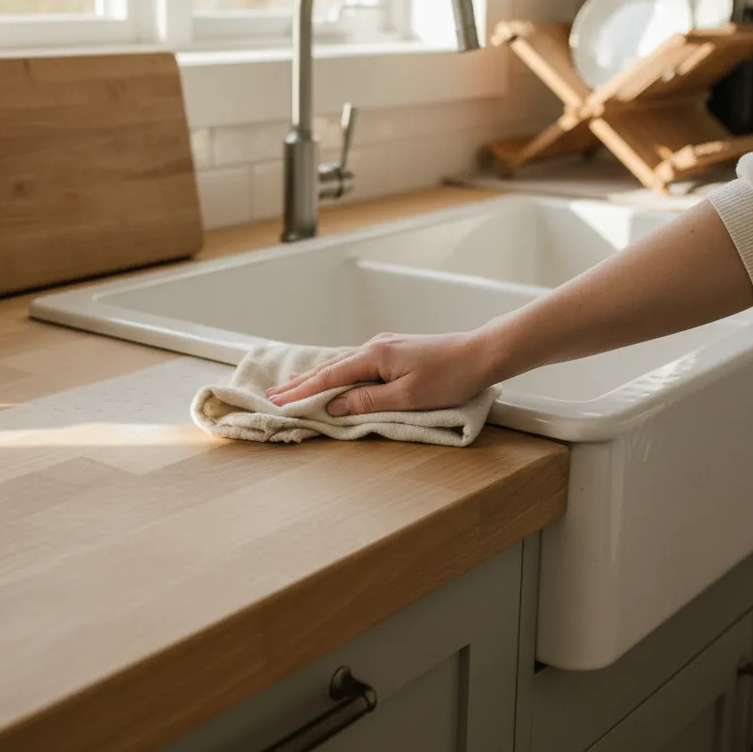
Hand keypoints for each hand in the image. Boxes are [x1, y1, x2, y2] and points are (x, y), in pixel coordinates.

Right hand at [266, 331, 495, 416]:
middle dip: (299, 383)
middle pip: (328, 367)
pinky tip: (330, 377)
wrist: (481, 353)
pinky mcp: (394, 352)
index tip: (278, 403)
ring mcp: (384, 347)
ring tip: (292, 388)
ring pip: (340, 364)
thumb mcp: (408, 396)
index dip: (302, 392)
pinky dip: (334, 373)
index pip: (329, 377)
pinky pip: (354, 363)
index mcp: (374, 356)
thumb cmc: (451, 377)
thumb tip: (334, 404)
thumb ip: (369, 401)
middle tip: (271, 394)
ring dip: (314, 378)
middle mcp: (374, 347)